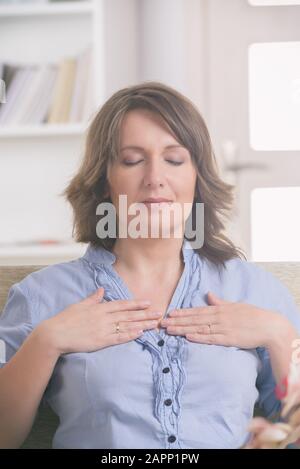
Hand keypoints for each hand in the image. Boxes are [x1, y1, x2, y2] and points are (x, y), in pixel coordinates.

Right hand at [40, 288, 160, 354]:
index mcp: (100, 307)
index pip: (122, 305)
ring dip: (142, 324)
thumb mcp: (80, 305)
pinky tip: (140, 333)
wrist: (56, 334)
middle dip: (145, 314)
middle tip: (160, 313)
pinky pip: (119, 338)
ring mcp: (104, 329)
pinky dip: (130, 335)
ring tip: (155, 324)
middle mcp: (105, 317)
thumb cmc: (66, 319)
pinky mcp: (101, 341)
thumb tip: (102, 290)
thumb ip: (93, 298)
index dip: (136, 304)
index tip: (148, 302)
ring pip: (127, 326)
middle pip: (129, 315)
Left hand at [160, 291, 282, 348]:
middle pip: (194, 319)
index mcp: (219, 309)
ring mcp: (222, 328)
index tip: (169, 313)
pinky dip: (199, 337)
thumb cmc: (252, 315)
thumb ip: (220, 302)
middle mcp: (218, 318)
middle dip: (177, 321)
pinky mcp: (228, 339)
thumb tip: (209, 294)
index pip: (196, 310)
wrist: (268, 326)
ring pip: (198, 328)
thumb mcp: (234, 305)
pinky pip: (210, 338)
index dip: (182, 312)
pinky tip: (188, 337)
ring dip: (183, 329)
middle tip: (162, 322)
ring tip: (169, 330)